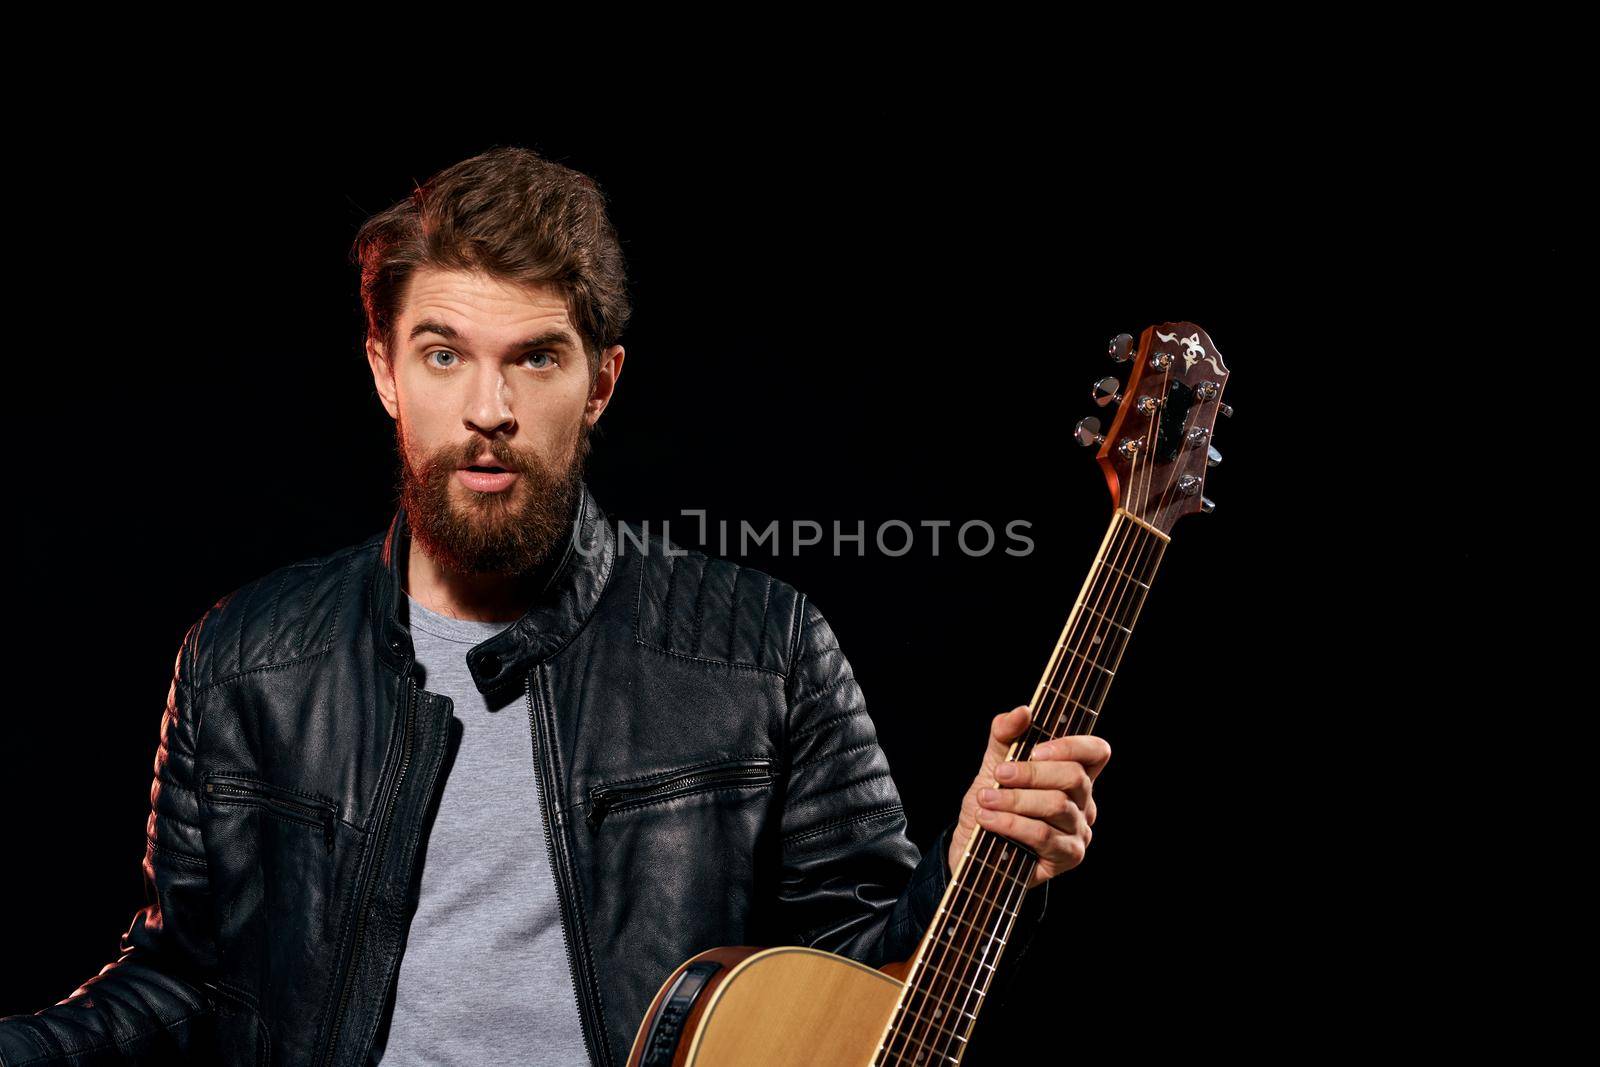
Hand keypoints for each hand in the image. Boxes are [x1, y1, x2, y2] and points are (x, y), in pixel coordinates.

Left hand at [948, 704, 1110, 888]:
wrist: (973, 844)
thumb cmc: (991, 802)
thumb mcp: (993, 763)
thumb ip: (1006, 735)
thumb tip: (1023, 711)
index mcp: (1074, 774)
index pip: (1097, 751)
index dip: (1072, 746)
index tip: (1035, 749)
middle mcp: (1084, 802)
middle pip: (1074, 777)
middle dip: (1031, 773)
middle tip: (999, 775)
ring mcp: (1080, 830)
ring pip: (1057, 806)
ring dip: (1015, 800)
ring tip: (984, 799)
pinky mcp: (1068, 856)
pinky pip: (1043, 835)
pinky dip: (1011, 824)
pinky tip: (988, 820)